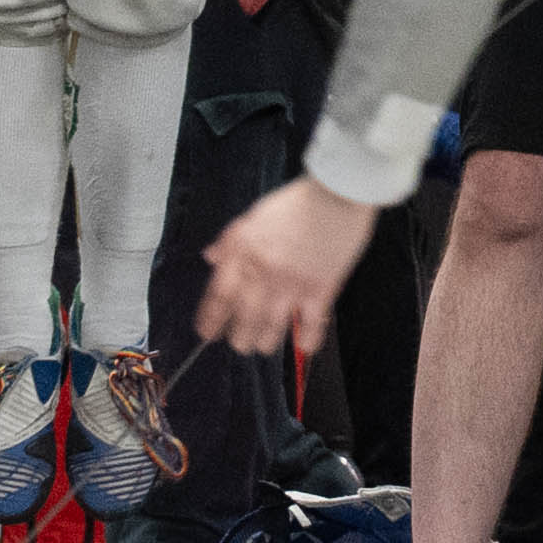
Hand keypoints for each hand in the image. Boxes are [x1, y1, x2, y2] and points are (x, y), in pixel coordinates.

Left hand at [198, 177, 380, 359]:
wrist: (336, 195)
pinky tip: (304, 347)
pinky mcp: (323, 286)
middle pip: (244, 316)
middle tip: (239, 345)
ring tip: (263, 348)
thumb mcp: (252, 216)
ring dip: (266, 341)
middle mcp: (264, 272)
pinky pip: (313, 320)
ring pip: (273, 324)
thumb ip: (229, 241)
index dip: (210, 319)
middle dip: (238, 336)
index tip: (206, 333)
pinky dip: (309, 338)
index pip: (218, 295)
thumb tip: (211, 258)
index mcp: (244, 253)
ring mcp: (293, 282)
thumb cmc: (296, 202)